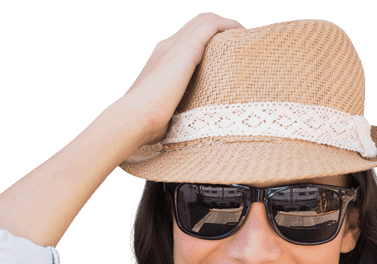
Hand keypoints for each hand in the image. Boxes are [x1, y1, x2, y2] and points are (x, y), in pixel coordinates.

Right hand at [120, 12, 243, 147]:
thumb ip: (173, 113)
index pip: (182, 43)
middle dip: (215, 30)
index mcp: (160, 62)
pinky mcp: (186, 49)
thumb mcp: (162, 114)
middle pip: (195, 27)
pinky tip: (239, 30)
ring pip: (204, 21)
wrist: (135, 117)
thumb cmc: (146, 125)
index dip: (201, 44)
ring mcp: (175, 45)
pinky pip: (210, 25)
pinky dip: (227, 24)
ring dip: (224, 24)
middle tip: (235, 40)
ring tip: (241, 33)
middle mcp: (167, 48)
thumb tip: (182, 129)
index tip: (217, 54)